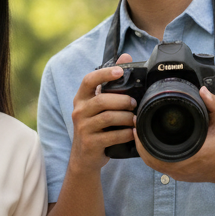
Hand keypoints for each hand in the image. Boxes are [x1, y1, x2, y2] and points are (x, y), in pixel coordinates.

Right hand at [67, 53, 136, 174]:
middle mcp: (79, 111)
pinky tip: (133, 133)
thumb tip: (126, 56)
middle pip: (102, 100)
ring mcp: (83, 128)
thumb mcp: (98, 105)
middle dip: (122, 101)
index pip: (88, 80)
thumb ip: (110, 83)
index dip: (104, 74)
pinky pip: (112, 136)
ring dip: (126, 117)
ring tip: (135, 119)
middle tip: (134, 104)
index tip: (120, 71)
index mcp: (81, 99)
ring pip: (108, 117)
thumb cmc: (95, 127)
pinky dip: (126, 134)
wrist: (84, 158)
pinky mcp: (90, 143)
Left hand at [136, 84, 214, 184]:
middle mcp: (179, 169)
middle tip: (136, 125)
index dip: (142, 141)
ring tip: (140, 132)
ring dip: (145, 150)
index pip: (154, 154)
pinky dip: (152, 156)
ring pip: (153, 164)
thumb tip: (203, 91)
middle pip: (149, 159)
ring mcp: (177, 174)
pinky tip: (150, 144)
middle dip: (140, 142)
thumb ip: (214, 105)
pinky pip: (159, 166)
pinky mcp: (178, 174)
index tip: (138, 124)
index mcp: (186, 157)